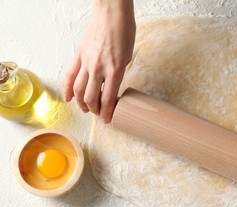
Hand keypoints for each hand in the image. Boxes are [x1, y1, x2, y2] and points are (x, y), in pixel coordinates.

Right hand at [63, 0, 135, 122]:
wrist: (111, 15)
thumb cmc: (124, 33)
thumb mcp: (127, 57)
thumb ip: (118, 73)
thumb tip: (111, 86)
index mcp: (115, 70)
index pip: (109, 99)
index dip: (108, 113)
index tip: (109, 120)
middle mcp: (99, 69)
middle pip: (92, 98)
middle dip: (95, 110)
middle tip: (99, 114)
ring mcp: (87, 62)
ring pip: (79, 90)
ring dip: (82, 103)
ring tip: (86, 109)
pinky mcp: (78, 56)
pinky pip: (70, 76)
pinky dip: (68, 89)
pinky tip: (69, 98)